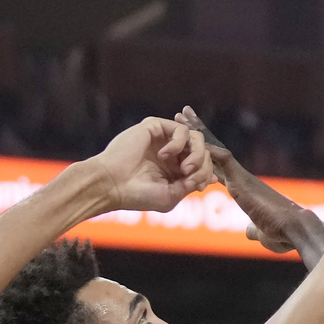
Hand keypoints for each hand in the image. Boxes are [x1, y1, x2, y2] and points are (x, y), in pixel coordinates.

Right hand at [91, 117, 211, 212]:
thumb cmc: (137, 195)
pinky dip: (179, 143)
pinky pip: (181, 130)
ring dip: (197, 155)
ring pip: (197, 139)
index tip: (201, 185)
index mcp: (175, 170)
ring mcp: (164, 140)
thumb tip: (211, 177)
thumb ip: (191, 184)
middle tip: (190, 175)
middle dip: (203, 165)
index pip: (203, 165)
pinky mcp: (156, 127)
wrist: (112, 184)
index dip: (207, 173)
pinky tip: (164, 155)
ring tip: (185, 168)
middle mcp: (172, 154)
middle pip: (204, 151)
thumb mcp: (171, 196)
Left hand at [177, 107, 306, 254]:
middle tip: (182, 114)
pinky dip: (207, 148)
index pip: (217, 166)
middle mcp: (240, 178)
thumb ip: (254, 229)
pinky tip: (192, 135)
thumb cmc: (282, 233)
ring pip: (214, 149)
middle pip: (213, 151)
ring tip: (183, 115)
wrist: (294, 228)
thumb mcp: (262, 232)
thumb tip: (250, 231)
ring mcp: (241, 177)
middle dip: (197, 133)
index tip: (190, 141)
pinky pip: (223, 160)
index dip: (201, 153)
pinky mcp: (243, 181)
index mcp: (242, 189)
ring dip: (197, 132)